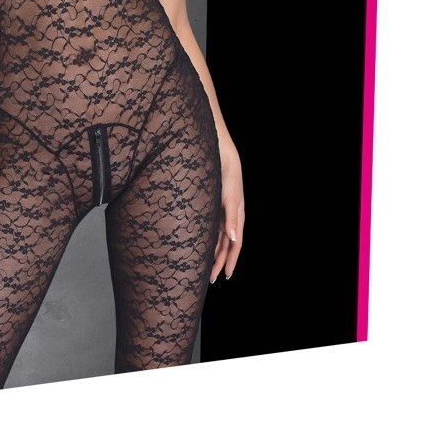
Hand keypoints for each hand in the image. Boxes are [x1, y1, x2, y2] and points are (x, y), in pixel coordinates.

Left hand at [210, 137, 243, 282]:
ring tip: (203, 269)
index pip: (235, 245)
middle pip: (225, 246)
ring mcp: (221, 213)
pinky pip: (210, 229)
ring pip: (217, 239)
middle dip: (219, 263)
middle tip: (210, 280)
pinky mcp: (212, 207)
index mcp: (237, 217)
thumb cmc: (227, 176)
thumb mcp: (230, 198)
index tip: (226, 276)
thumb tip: (234, 239)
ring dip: (212, 254)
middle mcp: (229, 218)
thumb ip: (232, 218)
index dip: (231, 261)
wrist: (219, 156)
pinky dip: (207, 240)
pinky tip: (199, 247)